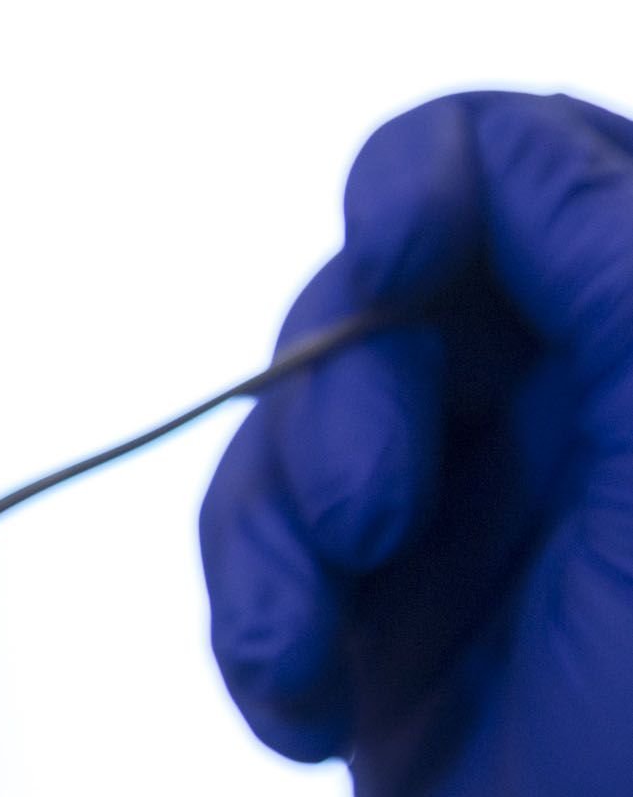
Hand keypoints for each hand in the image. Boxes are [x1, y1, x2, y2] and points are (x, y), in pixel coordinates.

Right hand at [200, 92, 632, 793]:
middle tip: (374, 526)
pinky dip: (253, 613)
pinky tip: (302, 707)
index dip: (431, 185)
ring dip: (272, 531)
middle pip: (376, 287)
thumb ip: (616, 262)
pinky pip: (252, 533)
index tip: (401, 271)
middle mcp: (572, 402)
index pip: (525, 158)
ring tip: (308, 655)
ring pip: (291, 408)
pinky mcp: (377, 604)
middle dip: (342, 400)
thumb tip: (497, 142)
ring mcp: (467, 504)